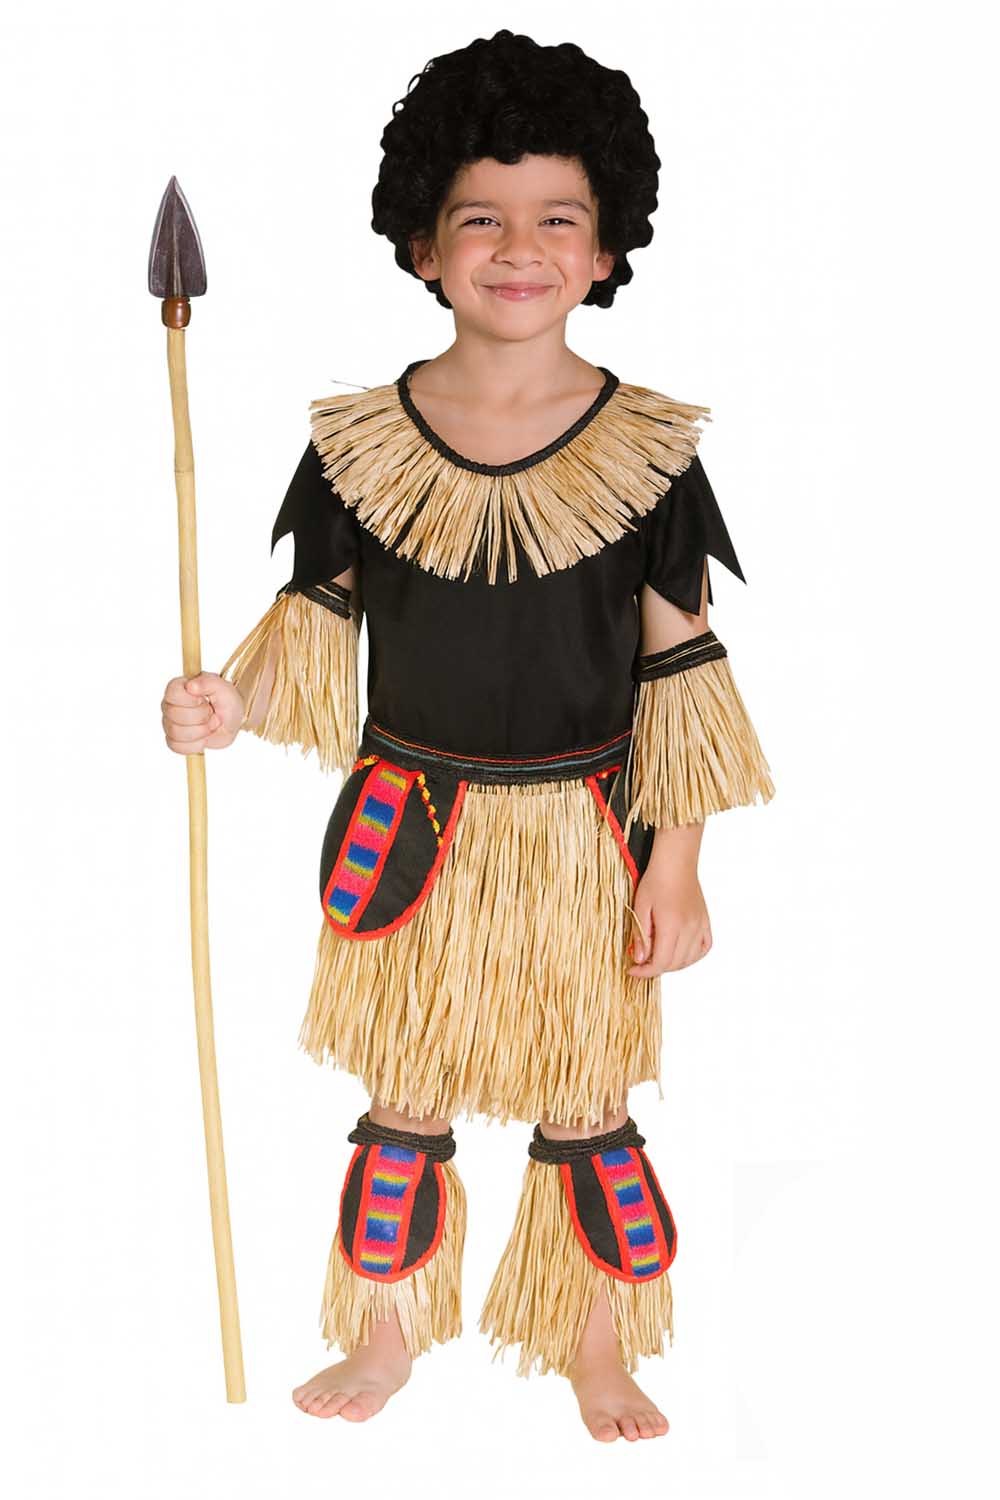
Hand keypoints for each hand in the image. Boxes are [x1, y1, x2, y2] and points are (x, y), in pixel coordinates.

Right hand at [161, 672, 244, 754]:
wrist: (232, 721)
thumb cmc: (226, 701)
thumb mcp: (224, 688)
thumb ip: (209, 682)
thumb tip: (190, 686)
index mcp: (178, 687)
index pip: (173, 693)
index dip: (191, 700)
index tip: (204, 700)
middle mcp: (169, 705)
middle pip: (175, 715)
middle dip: (201, 717)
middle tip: (212, 713)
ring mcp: (169, 723)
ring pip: (176, 732)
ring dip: (201, 731)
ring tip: (210, 725)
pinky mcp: (174, 740)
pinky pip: (177, 747)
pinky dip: (196, 745)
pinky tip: (204, 737)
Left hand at [626, 861, 711, 977]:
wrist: (676, 863)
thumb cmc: (656, 880)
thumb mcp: (640, 907)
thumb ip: (641, 935)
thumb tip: (640, 959)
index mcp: (672, 925)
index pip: (661, 962)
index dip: (645, 972)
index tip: (632, 970)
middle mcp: (689, 928)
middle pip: (674, 963)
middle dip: (656, 968)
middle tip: (641, 962)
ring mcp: (700, 926)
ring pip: (689, 959)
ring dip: (672, 964)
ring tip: (657, 956)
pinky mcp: (705, 922)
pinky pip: (704, 948)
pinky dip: (692, 956)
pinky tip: (680, 952)